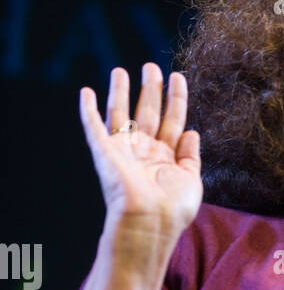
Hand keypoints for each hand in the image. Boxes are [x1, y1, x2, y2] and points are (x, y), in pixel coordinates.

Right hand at [79, 63, 202, 256]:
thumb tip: (192, 131)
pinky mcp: (104, 152)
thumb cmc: (173, 208)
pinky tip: (86, 92)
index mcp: (166, 157)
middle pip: (147, 112)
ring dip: (119, 91)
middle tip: (151, 67)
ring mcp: (123, 151)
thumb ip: (191, 156)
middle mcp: (144, 151)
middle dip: (150, 89)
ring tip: (121, 70)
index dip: (175, 98)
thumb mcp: (192, 180)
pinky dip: (87, 110)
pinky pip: (93, 126)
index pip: (173, 120)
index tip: (177, 76)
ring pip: (120, 114)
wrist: (149, 222)